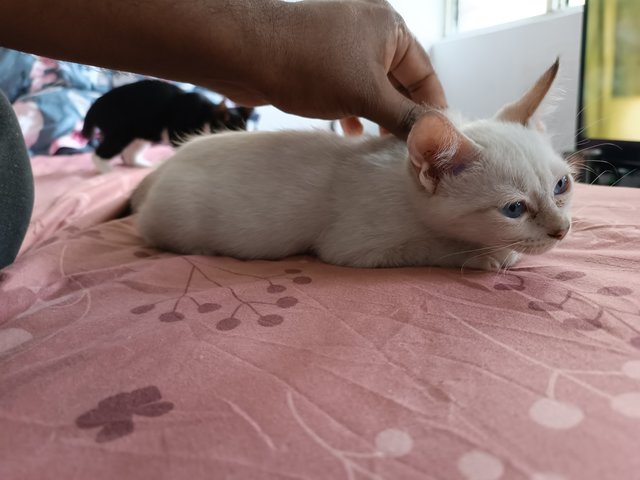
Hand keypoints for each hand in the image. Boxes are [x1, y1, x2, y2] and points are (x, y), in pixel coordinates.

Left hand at [229, 0, 446, 138]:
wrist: (243, 53)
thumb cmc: (306, 62)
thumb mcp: (364, 94)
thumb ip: (404, 116)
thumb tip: (436, 136)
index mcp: (390, 30)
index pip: (426, 75)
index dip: (432, 110)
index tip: (436, 142)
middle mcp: (370, 34)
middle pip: (399, 85)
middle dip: (402, 118)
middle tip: (408, 152)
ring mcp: (343, 49)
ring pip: (372, 92)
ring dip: (377, 119)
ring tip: (380, 149)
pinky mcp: (321, 65)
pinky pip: (348, 92)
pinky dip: (353, 113)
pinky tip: (349, 135)